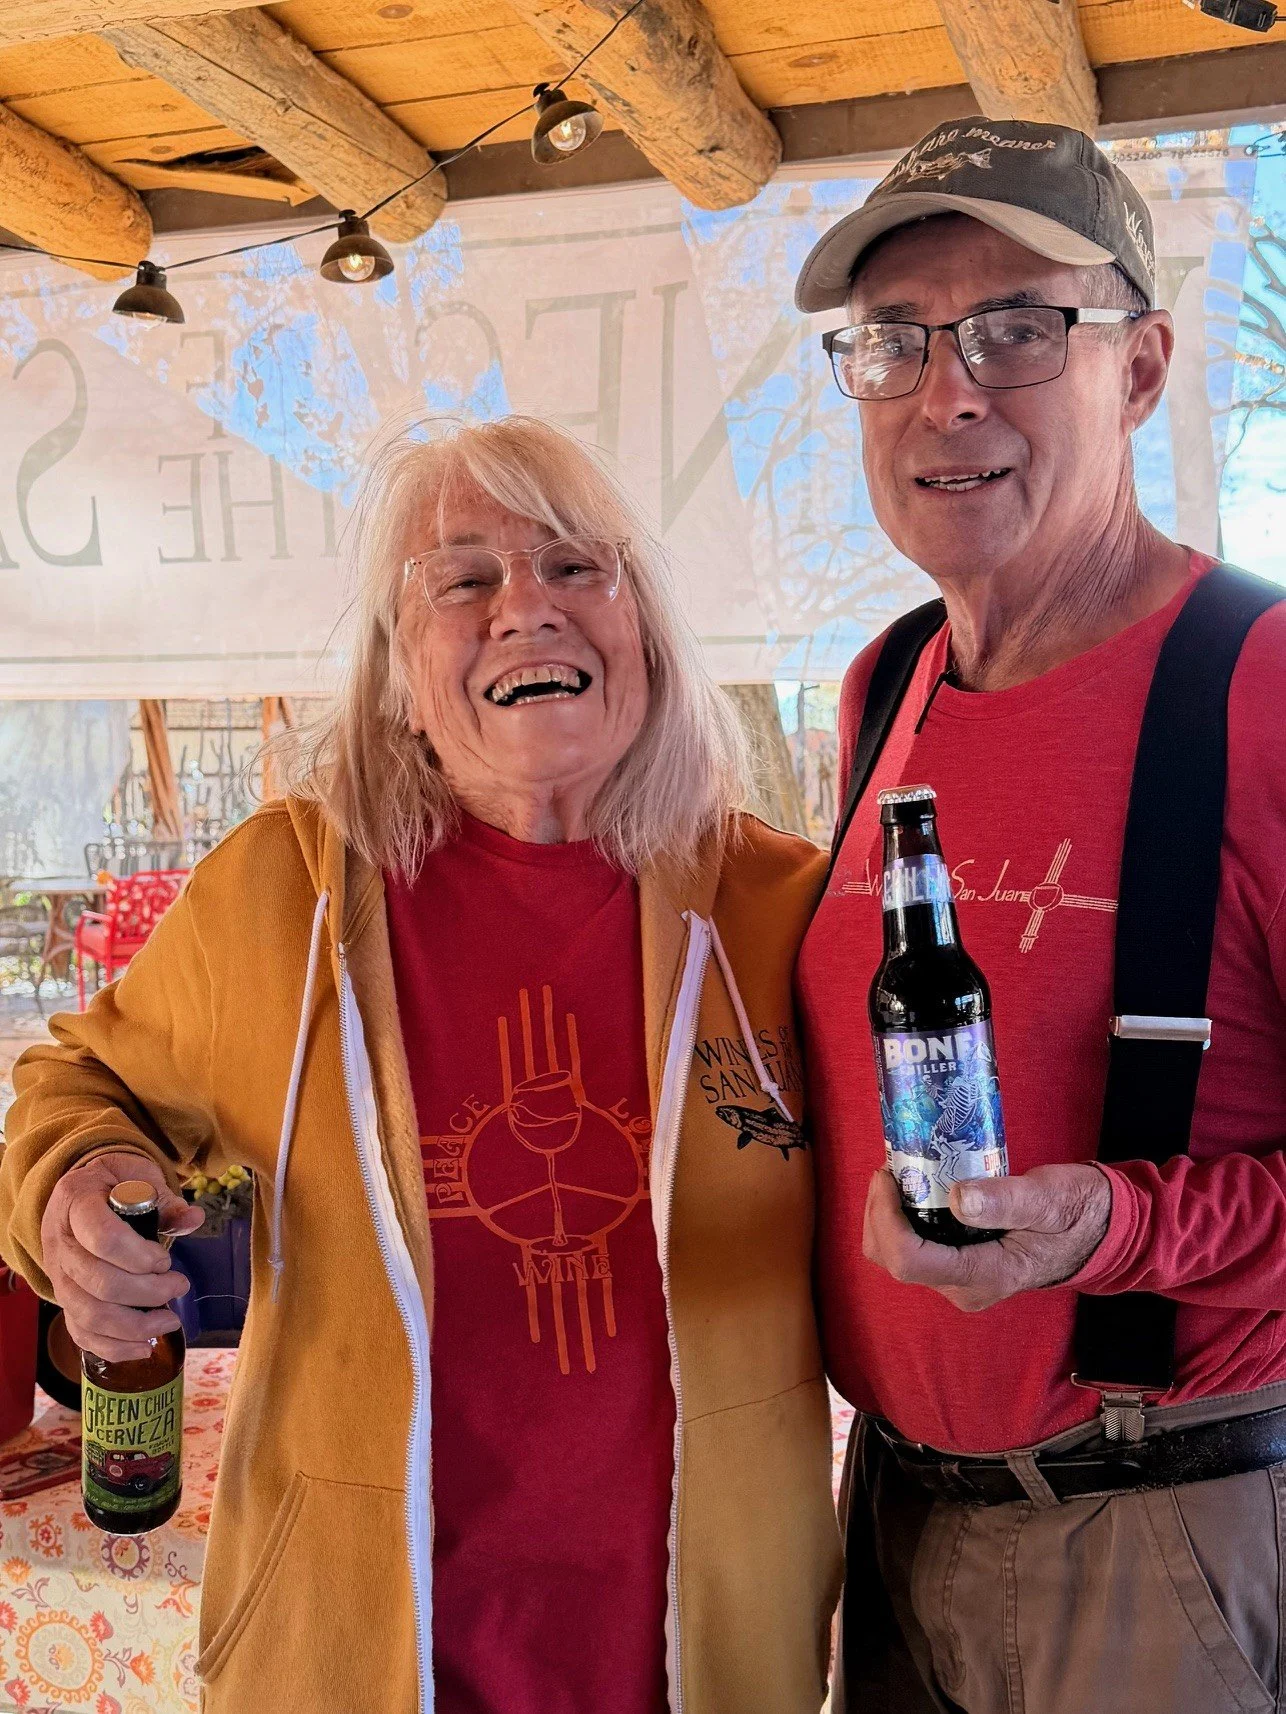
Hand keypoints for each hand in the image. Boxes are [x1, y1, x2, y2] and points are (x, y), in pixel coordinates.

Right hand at [39, 1152, 203, 1361]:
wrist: (84, 1191)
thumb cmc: (116, 1182)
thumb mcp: (139, 1176)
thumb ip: (166, 1201)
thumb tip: (194, 1220)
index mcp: (77, 1202)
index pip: (103, 1238)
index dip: (139, 1256)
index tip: (166, 1260)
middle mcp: (60, 1242)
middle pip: (98, 1283)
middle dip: (147, 1292)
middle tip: (180, 1286)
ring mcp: (59, 1275)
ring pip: (88, 1314)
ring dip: (134, 1326)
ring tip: (170, 1322)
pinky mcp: (65, 1299)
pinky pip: (81, 1333)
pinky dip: (112, 1347)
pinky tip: (143, 1348)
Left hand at [862, 1163, 1111, 1312]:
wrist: (1097, 1231)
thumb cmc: (1075, 1212)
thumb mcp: (1047, 1198)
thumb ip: (1005, 1201)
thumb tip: (958, 1199)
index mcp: (984, 1275)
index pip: (909, 1261)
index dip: (886, 1219)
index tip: (889, 1175)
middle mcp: (963, 1286)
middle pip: (892, 1259)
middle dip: (879, 1212)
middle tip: (892, 1167)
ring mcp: (958, 1278)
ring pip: (895, 1254)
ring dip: (886, 1213)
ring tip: (901, 1173)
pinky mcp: (956, 1264)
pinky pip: (910, 1246)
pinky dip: (900, 1217)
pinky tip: (914, 1186)